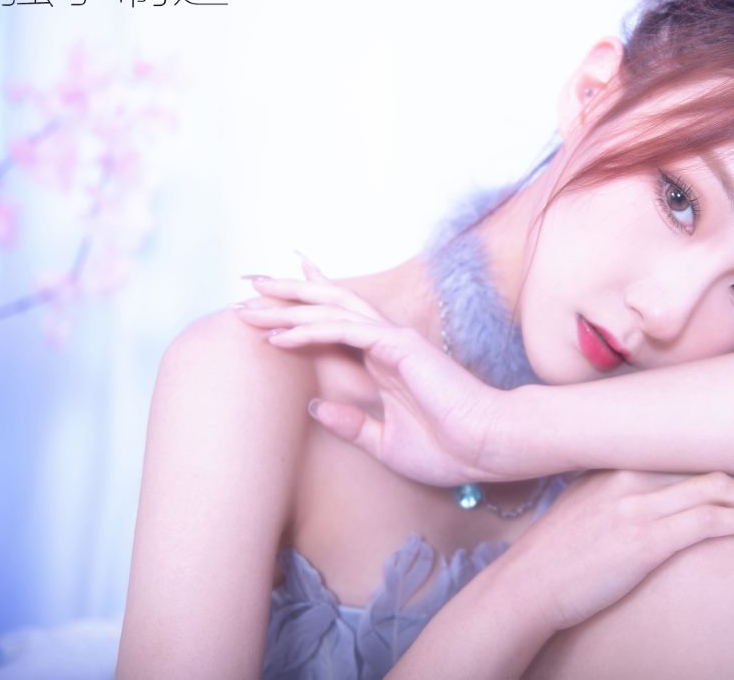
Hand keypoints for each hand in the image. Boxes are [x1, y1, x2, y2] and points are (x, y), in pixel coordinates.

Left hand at [232, 251, 519, 486]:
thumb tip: (316, 408)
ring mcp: (393, 342)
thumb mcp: (385, 442)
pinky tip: (280, 336)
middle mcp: (386, 344)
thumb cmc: (448, 449)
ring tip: (249, 301)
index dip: (306, 306)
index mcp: (385, 362)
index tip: (272, 299)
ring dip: (289, 305)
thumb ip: (352, 424)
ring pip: (332, 311)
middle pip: (328, 307)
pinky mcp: (398, 348)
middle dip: (287, 294)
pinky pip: (346, 332)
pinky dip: (311, 330)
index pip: (338, 324)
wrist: (486, 447)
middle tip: (248, 284)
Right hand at [499, 469, 733, 632]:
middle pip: (709, 463)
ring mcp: (638, 505)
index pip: (688, 450)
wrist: (527, 586)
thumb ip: (616, 491)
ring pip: (718, 487)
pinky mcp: (646, 539)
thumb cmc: (555, 556)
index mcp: (617, 464)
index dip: (730, 460)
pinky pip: (711, 521)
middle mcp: (631, 475)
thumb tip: (650, 496)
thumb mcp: (584, 508)